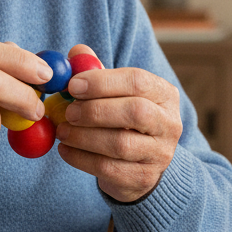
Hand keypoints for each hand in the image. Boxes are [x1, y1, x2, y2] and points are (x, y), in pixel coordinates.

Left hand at [55, 45, 180, 202]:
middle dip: (95, 110)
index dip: (102, 82)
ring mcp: (159, 154)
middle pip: (135, 112)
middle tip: (68, 112)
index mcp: (165, 94)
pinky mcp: (143, 178)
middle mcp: (169, 123)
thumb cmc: (125, 119)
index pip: (138, 81)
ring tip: (62, 131)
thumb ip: (98, 72)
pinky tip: (65, 150)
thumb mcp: (117, 93)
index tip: (72, 85)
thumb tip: (76, 52)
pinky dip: (81, 159)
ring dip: (84, 136)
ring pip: (120, 144)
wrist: (142, 164)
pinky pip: (108, 168)